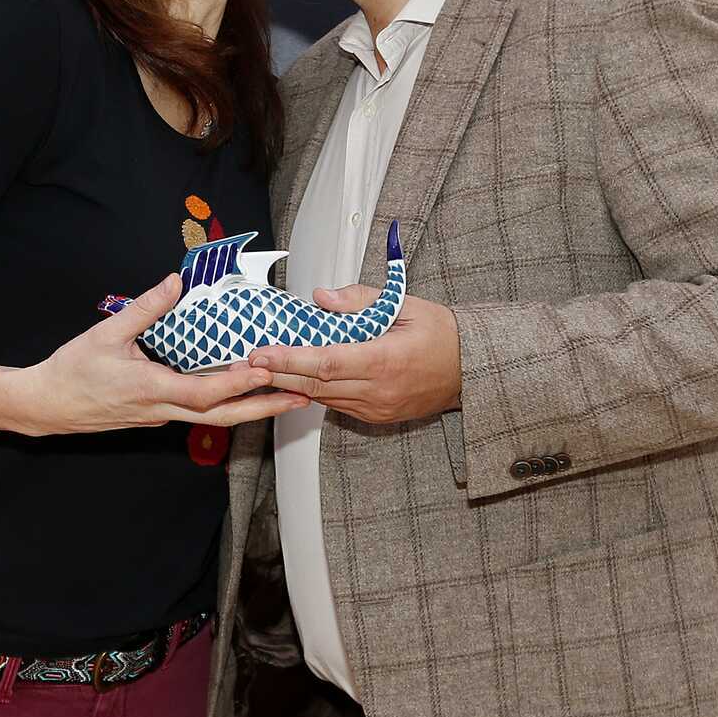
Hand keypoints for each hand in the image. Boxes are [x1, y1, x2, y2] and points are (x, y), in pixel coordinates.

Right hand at [16, 272, 309, 435]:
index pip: (203, 391)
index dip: (237, 382)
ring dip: (251, 408)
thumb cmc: (71, 371)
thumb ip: (145, 308)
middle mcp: (161, 410)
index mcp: (149, 389)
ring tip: (286, 397)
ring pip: (214, 418)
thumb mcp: (105, 334)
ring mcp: (160, 417)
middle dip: (264, 407)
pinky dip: (228, 405)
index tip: (266, 370)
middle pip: (222, 415)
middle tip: (302, 397)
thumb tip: (175, 281)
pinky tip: (246, 394)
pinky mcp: (157, 417)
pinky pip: (200, 414)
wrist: (45, 406)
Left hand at [247, 288, 461, 424]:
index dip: (288, 360)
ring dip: (291, 386)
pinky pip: (338, 405)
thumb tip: (322, 298)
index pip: (324, 362)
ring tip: (261, 371)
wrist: (472, 369)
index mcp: (384, 360)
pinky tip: (295, 382)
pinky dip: (316, 393)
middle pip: (315, 385)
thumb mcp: (406, 305)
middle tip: (245, 364)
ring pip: (323, 398)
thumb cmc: (443, 334)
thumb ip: (361, 300)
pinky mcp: (378, 417)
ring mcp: (377, 408)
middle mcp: (378, 391)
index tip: (261, 354)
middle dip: (277, 375)